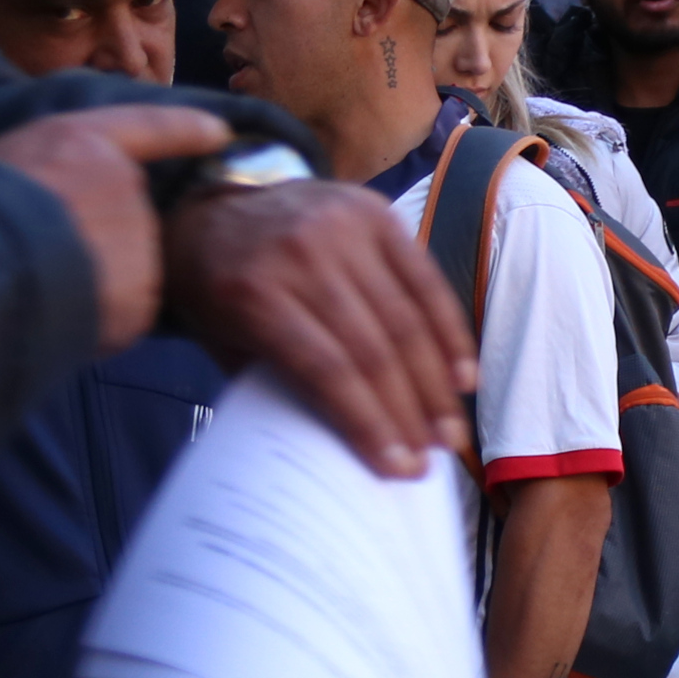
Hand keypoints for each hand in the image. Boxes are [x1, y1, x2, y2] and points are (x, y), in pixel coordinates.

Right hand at [0, 107, 236, 352]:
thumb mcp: (6, 165)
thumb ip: (58, 173)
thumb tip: (75, 206)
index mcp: (82, 142)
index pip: (146, 127)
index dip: (184, 129)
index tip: (218, 131)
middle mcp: (123, 182)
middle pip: (128, 219)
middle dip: (96, 241)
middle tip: (39, 254)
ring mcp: (138, 237)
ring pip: (127, 268)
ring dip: (96, 283)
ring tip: (40, 282)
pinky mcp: (142, 292)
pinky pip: (125, 310)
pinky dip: (100, 321)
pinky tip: (58, 310)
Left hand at [167, 177, 477, 478]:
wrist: (215, 209)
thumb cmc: (218, 290)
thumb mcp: (228, 344)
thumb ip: (280, 386)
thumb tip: (345, 450)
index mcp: (254, 293)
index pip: (327, 369)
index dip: (369, 423)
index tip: (399, 469)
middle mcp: (301, 255)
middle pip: (373, 347)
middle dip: (410, 411)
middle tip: (435, 457)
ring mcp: (342, 227)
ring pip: (405, 318)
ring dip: (435, 382)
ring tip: (450, 430)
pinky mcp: (375, 212)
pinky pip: (425, 279)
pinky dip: (449, 330)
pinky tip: (463, 374)